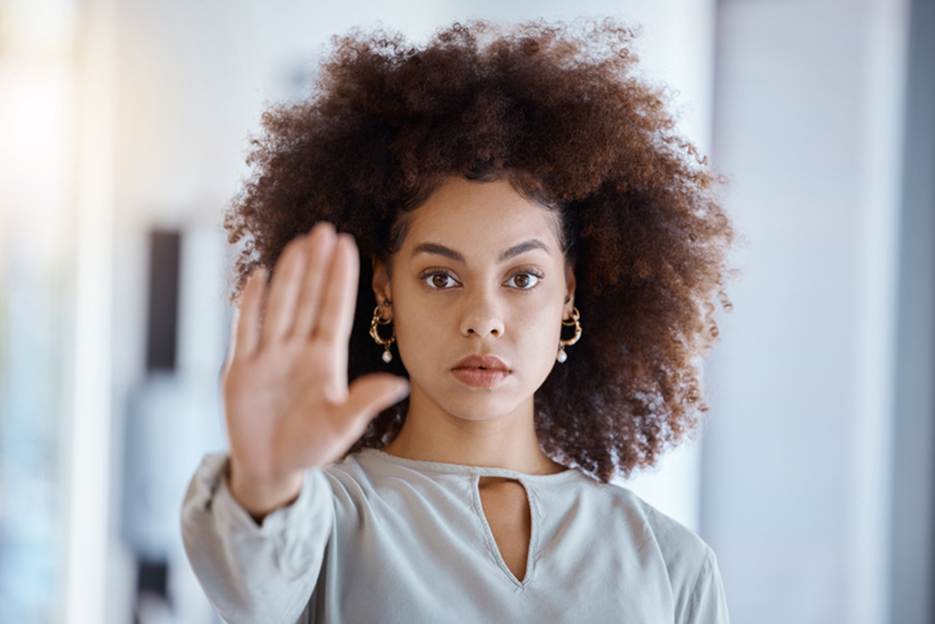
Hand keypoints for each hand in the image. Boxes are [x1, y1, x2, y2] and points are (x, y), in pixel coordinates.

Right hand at [221, 221, 408, 514]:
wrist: (270, 469)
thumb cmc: (310, 447)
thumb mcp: (342, 425)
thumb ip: (364, 402)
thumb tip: (400, 385)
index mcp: (324, 360)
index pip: (334, 310)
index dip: (340, 279)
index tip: (349, 245)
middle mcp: (297, 351)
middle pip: (308, 299)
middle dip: (316, 265)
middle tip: (324, 229)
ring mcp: (269, 356)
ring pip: (280, 307)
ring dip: (289, 275)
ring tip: (298, 243)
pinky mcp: (241, 369)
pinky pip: (246, 331)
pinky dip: (250, 305)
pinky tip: (258, 276)